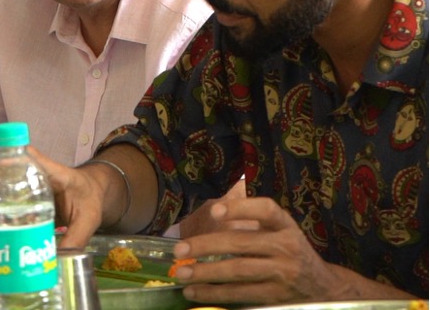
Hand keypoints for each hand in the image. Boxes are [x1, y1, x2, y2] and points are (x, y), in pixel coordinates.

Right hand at [0, 146, 105, 248]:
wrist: (94, 197)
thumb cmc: (91, 200)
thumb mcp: (88, 218)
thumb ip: (76, 237)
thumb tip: (57, 261)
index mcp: (55, 173)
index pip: (33, 158)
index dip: (13, 158)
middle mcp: (37, 175)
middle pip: (7, 169)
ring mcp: (28, 186)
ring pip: (2, 183)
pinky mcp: (25, 198)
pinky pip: (6, 198)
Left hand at [172, 197, 345, 303]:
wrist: (325, 288)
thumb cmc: (291, 252)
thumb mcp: (281, 231)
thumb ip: (254, 221)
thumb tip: (211, 211)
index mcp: (286, 226)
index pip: (266, 210)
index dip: (240, 208)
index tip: (213, 210)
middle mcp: (287, 247)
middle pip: (241, 244)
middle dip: (206, 246)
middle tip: (179, 250)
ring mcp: (283, 274)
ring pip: (238, 272)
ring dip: (206, 274)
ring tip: (181, 274)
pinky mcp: (278, 297)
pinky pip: (242, 294)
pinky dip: (216, 294)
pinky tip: (195, 293)